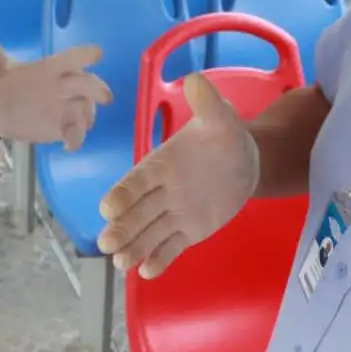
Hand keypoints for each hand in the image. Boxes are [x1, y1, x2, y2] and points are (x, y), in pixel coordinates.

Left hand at [0, 38, 113, 150]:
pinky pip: (75, 132)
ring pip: (85, 108)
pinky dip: (76, 138)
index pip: (70, 58)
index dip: (85, 55)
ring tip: (82, 124)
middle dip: (97, 89)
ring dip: (88, 115)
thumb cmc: (2, 86)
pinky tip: (69, 145)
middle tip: (105, 97)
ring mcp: (65, 107)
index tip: (98, 55)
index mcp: (49, 68)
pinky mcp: (62, 126)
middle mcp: (63, 86)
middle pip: (87, 84)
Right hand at [96, 73, 258, 277]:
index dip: (122, 192)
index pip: (136, 180)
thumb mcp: (219, 117)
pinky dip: (159, 259)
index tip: (108, 207)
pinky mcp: (188, 232)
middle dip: (121, 228)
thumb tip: (194, 79)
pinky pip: (171, 247)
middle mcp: (160, 192)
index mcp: (159, 165)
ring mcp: (172, 214)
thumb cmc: (224, 136)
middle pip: (136, 213)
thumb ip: (206, 102)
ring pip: (149, 234)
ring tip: (122, 264)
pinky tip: (147, 272)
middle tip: (106, 243)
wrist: (244, 162)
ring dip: (134, 248)